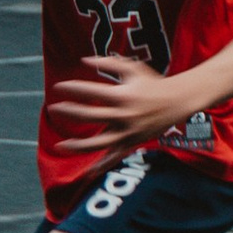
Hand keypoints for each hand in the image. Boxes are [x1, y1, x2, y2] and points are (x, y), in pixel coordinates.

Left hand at [43, 56, 184, 165]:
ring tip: (61, 145)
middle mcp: (123, 115)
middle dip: (70, 112)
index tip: (58, 88)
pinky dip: (102, 165)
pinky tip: (89, 171)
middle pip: (90, 116)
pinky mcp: (132, 142)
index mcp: (122, 95)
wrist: (177, 101)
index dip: (72, 89)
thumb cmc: (152, 83)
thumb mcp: (132, 68)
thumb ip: (109, 63)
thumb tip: (84, 60)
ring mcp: (128, 131)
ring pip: (99, 143)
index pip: (90, 92)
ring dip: (78, 145)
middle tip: (54, 109)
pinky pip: (115, 156)